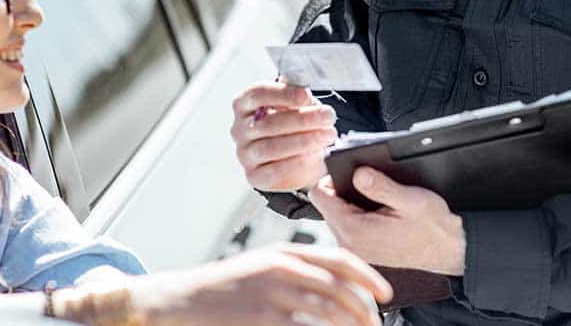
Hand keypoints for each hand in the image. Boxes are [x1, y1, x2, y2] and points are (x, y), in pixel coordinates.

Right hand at [121, 244, 392, 325]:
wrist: (184, 300)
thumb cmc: (227, 288)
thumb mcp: (263, 266)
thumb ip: (296, 269)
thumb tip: (336, 284)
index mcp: (285, 252)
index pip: (339, 259)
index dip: (368, 276)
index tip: (385, 293)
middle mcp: (282, 268)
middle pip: (340, 288)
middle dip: (365, 309)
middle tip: (376, 324)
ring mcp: (273, 294)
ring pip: (329, 310)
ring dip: (353, 325)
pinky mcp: (264, 318)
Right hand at [230, 82, 336, 191]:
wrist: (299, 158)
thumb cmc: (294, 126)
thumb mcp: (296, 104)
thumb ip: (296, 94)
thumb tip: (302, 85)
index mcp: (244, 105)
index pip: (257, 94)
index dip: (283, 94)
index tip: (306, 96)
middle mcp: (240, 129)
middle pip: (268, 122)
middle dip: (302, 119)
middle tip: (327, 116)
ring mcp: (245, 154)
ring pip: (271, 147)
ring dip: (303, 141)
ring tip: (326, 135)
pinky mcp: (255, 175)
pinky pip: (274, 171)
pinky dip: (296, 163)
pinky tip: (313, 155)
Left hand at [309, 169, 465, 275]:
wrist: (447, 250)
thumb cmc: (432, 227)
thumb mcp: (410, 199)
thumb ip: (381, 186)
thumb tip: (357, 173)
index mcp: (355, 230)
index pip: (319, 195)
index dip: (329, 177)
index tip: (347, 171)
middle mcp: (349, 244)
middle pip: (325, 205)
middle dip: (341, 190)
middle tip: (366, 183)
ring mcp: (354, 250)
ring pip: (335, 215)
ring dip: (349, 203)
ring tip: (374, 198)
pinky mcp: (361, 251)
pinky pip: (346, 226)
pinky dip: (356, 215)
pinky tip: (376, 212)